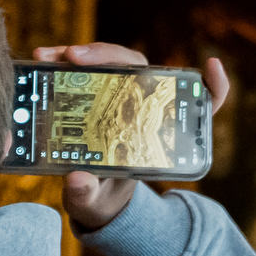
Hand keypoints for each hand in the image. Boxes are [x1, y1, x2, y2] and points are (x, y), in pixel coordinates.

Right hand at [32, 43, 229, 230]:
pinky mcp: (97, 92)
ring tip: (49, 56)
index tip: (211, 65)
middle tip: (75, 57)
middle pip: (143, 71)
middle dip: (110, 56)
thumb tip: (79, 179)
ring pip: (113, 62)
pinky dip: (63, 61)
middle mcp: (143, 108)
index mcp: (158, 135)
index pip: (201, 105)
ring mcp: (120, 96)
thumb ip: (88, 194)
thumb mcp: (93, 201)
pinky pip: (86, 70)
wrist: (86, 194)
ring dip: (82, 53)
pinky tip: (43, 57)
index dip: (213, 85)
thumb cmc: (100, 196)